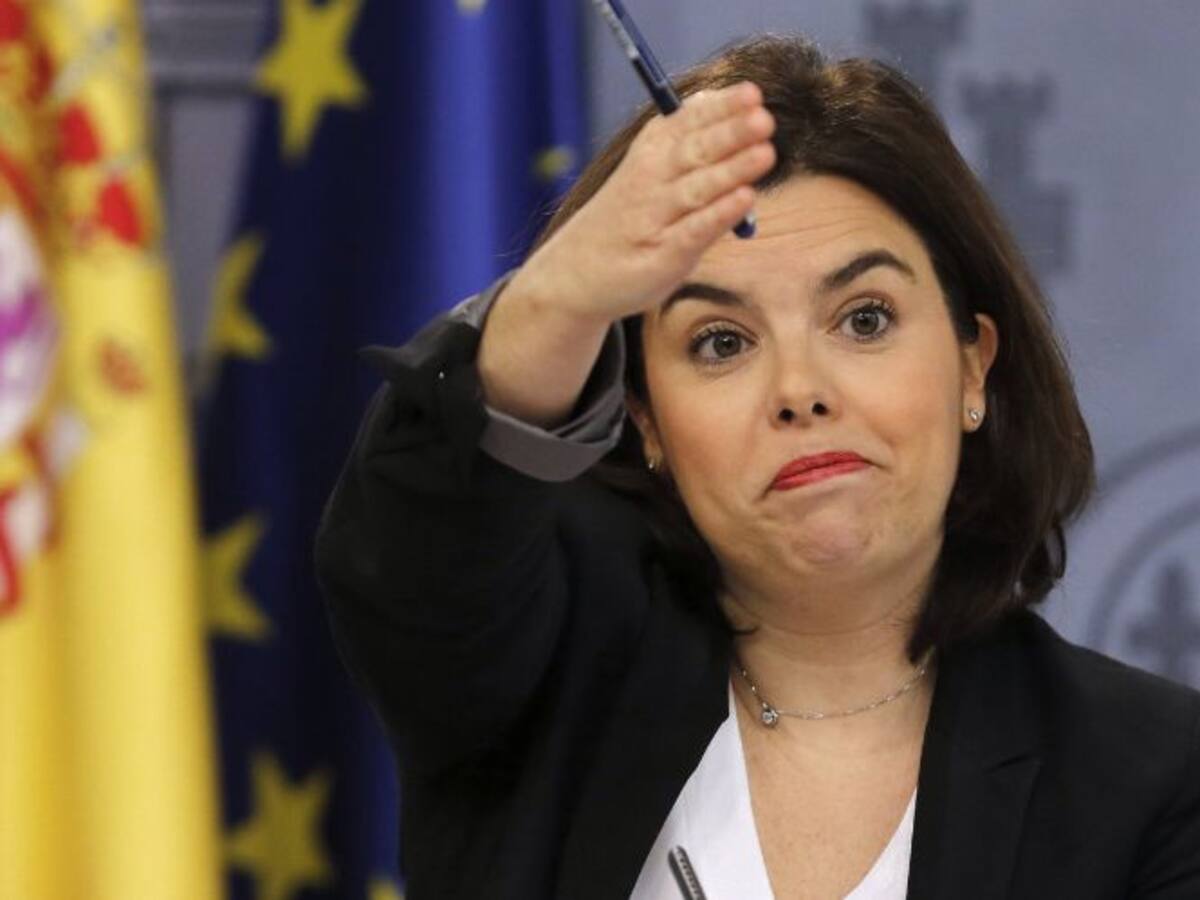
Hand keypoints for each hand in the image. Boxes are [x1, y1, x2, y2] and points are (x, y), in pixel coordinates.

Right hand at [509, 81, 776, 324]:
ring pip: (697, 188)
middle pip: (695, 152)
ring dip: (732, 170)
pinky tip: (745, 200)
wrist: (574, 273)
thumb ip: (685, 139)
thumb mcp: (647, 168)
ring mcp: (654, 218)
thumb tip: (729, 102)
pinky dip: (718, 215)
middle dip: (730, 134)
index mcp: (650, 151)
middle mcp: (650, 180)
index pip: (688, 122)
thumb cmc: (626, 217)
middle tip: (764, 118)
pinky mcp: (662, 256)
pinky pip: (694, 231)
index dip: (722, 107)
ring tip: (766, 153)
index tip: (753, 93)